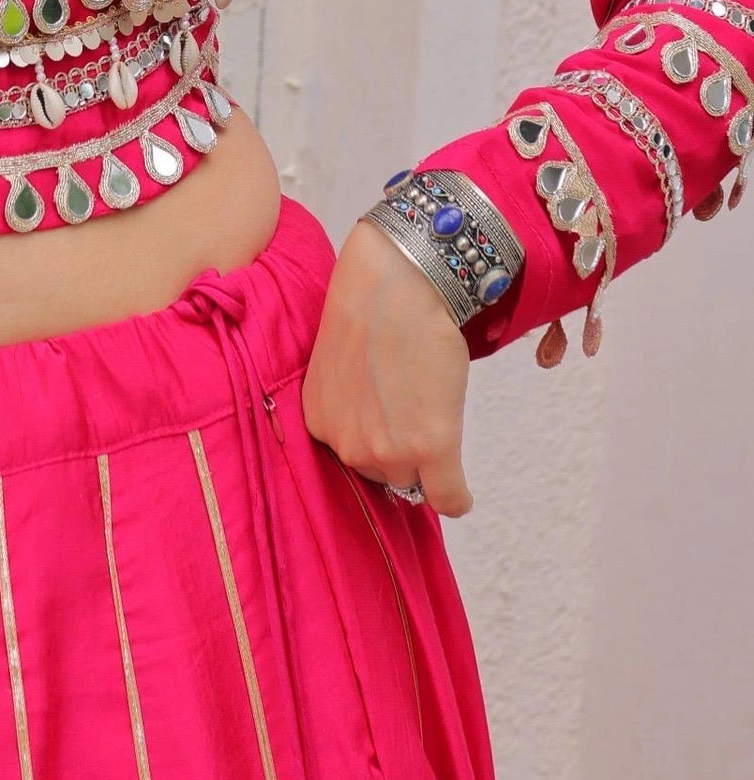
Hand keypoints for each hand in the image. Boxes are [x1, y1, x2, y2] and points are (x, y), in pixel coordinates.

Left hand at [300, 216, 472, 515]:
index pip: (354, 459)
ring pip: (416, 480)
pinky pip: (448, 498)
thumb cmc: (374, 308)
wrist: (400, 281)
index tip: (392, 430)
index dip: (378, 442)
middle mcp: (347, 445)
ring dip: (427, 461)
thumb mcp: (344, 367)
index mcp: (319, 422)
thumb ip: (351, 406)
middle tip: (416, 409)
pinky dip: (457, 496)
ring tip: (435, 412)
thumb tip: (376, 428)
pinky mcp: (430, 449)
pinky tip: (461, 489)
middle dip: (400, 450)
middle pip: (383, 473)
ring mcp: (388, 451)